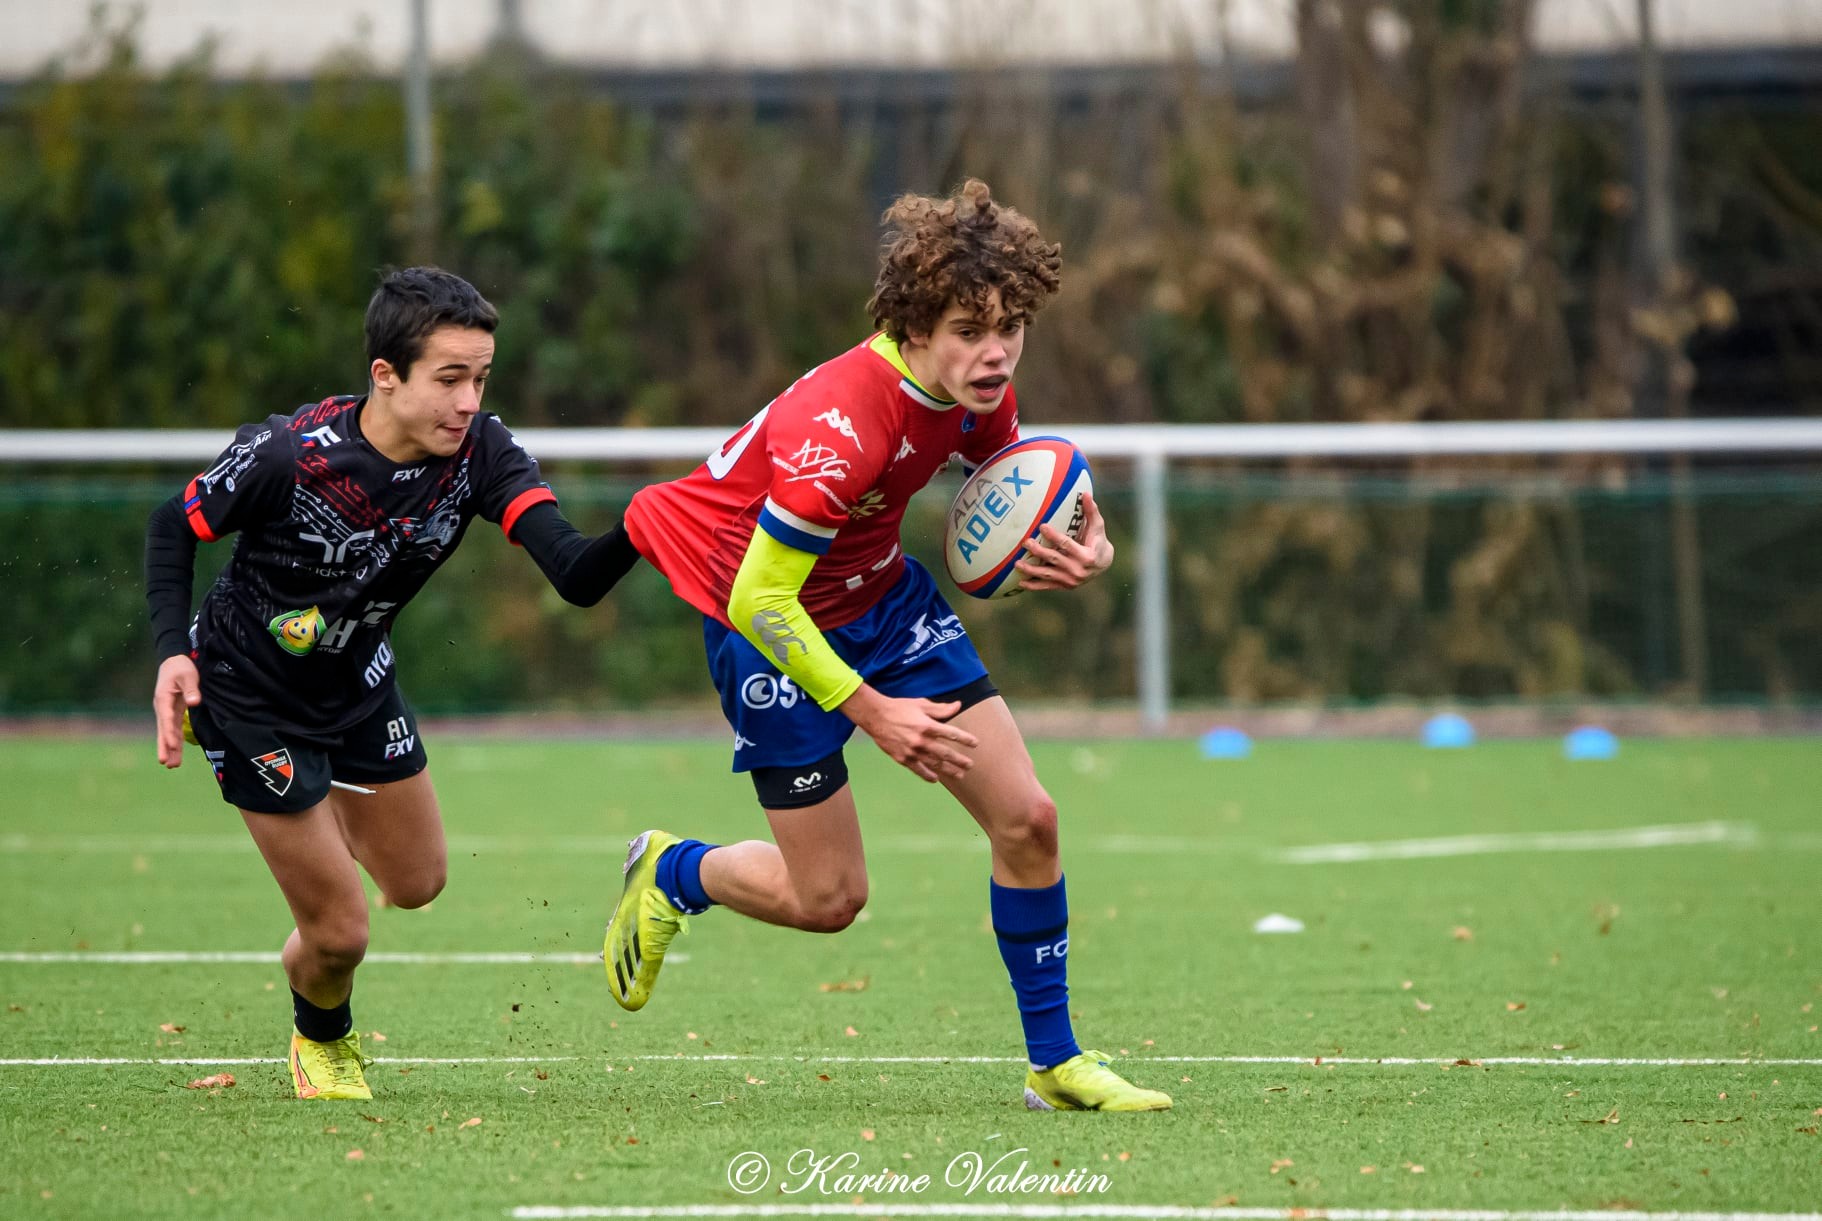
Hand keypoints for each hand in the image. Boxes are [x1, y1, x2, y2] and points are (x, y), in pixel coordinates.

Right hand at [153, 655, 201, 768]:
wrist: (174, 660)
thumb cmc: (181, 666)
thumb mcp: (187, 675)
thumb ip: (191, 688)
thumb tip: (194, 702)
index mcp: (163, 698)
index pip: (167, 719)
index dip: (170, 733)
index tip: (173, 746)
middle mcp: (162, 707)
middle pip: (163, 730)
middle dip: (165, 746)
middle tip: (166, 763)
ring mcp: (166, 710)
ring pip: (167, 732)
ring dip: (170, 748)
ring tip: (172, 765)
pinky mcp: (172, 711)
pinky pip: (173, 729)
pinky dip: (174, 740)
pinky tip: (176, 752)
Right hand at [840, 685, 978, 782]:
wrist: (875, 716)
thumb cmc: (899, 708)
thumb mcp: (921, 704)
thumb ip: (940, 709)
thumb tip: (958, 705)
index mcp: (928, 726)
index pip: (952, 734)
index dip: (965, 739)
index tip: (975, 744)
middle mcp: (922, 741)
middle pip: (946, 753)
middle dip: (960, 760)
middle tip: (970, 765)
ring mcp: (912, 751)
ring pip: (934, 764)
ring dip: (948, 770)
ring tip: (959, 775)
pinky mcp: (903, 758)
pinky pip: (918, 769)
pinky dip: (928, 775)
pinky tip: (936, 779)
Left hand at [1014, 490, 1113, 590]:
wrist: (1104, 564)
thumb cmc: (1098, 541)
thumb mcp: (1098, 527)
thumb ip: (1091, 511)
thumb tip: (1086, 493)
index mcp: (1087, 556)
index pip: (1067, 544)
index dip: (1054, 536)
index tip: (1042, 526)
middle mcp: (1078, 570)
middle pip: (1054, 559)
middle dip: (1038, 551)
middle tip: (1025, 542)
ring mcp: (1071, 580)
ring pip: (1048, 575)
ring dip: (1031, 570)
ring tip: (1017, 563)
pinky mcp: (1065, 586)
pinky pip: (1047, 586)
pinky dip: (1034, 586)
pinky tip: (1021, 583)